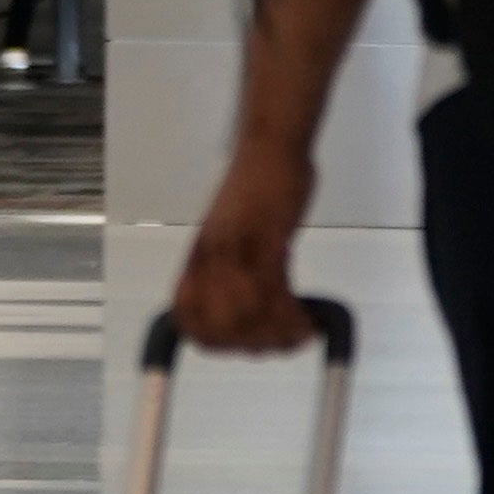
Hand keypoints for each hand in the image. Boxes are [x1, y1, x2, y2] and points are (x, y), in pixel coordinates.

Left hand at [172, 143, 316, 354]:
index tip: (237, 348)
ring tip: (300, 335)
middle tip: (279, 344)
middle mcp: (211, 255)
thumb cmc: (257, 186)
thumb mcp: (233, 234)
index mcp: (198, 256)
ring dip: (276, 334)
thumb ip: (233, 268)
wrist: (271, 145)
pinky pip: (274, 291)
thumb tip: (246, 306)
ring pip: (245, 314)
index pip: (184, 315)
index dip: (207, 341)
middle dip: (249, 345)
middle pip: (215, 323)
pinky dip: (292, 316)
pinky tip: (309, 320)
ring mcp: (236, 247)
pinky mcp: (265, 238)